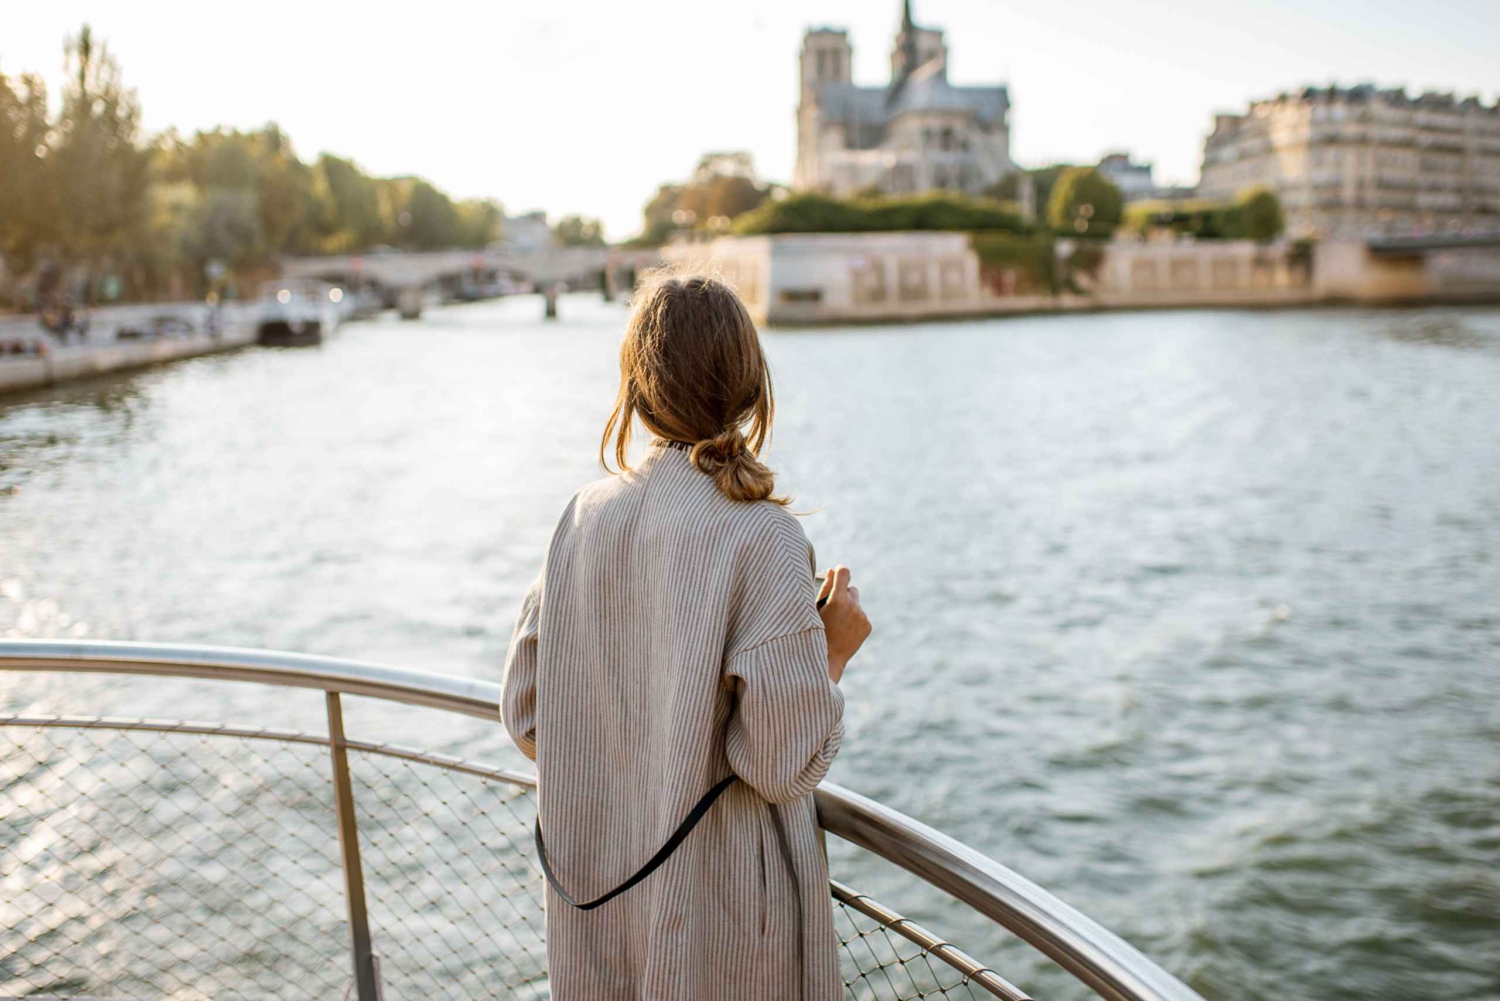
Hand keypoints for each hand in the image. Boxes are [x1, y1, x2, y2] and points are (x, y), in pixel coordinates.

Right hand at [817, 566, 869, 683]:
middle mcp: (853, 606)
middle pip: (851, 589)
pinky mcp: (868, 625)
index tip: (836, 575)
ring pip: (856, 603)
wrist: (827, 660)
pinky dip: (854, 619)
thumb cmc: (815, 632)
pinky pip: (861, 615)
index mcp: (837, 600)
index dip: (840, 572)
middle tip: (832, 608)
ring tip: (837, 624)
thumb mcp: (814, 609)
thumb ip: (825, 588)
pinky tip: (844, 631)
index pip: (844, 572)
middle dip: (843, 594)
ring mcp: (862, 616)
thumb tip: (832, 570)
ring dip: (849, 608)